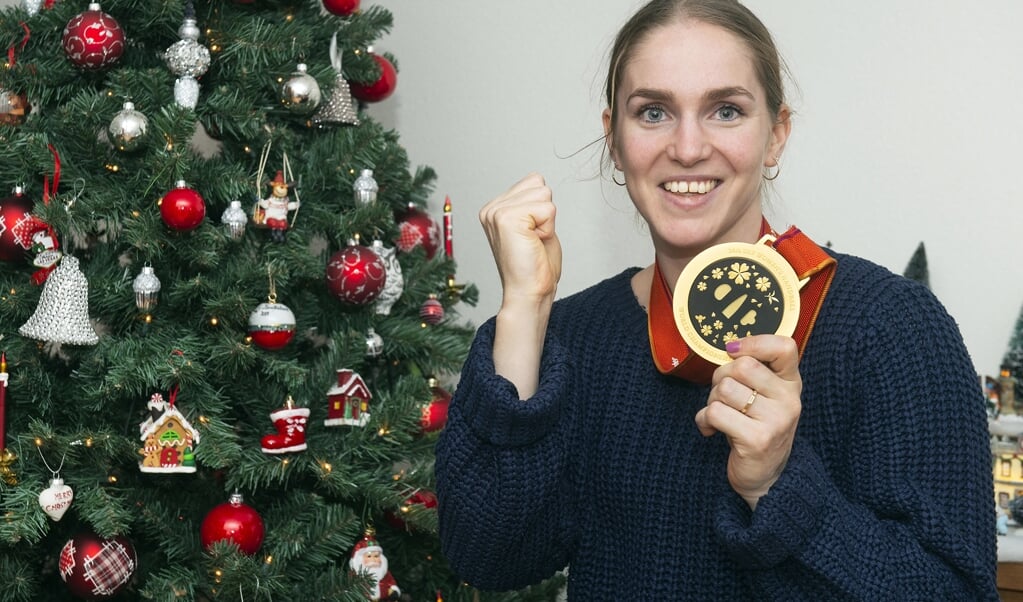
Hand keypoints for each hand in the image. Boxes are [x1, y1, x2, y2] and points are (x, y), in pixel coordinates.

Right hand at [478, 173, 561, 308]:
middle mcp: (491, 208)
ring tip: (533, 242)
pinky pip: (546, 208)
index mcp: (495, 208)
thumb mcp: (535, 225)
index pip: (533, 181)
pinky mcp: (506, 218)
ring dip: (547, 221)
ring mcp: (496, 212)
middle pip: (539, 183)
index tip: (532, 234)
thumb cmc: (535, 266)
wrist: (529, 293)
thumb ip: (533, 202)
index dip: (543, 209)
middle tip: (533, 240)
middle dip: (545, 213)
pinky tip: (533, 243)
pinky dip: (548, 227)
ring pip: (543, 194)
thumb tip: (538, 179)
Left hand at [694, 335, 801, 508]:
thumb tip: (729, 347)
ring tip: (720, 416)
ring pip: (724, 389)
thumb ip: (753, 372)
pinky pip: (715, 413)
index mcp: (791, 383)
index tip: (733, 351)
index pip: (784, 347)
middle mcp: (789, 400)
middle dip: (720, 378)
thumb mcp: (763, 397)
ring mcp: (776, 421)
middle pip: (741, 366)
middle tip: (721, 397)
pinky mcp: (757, 440)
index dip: (754, 342)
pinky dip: (704, 420)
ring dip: (711, 402)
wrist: (766, 477)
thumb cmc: (756, 428)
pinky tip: (711, 430)